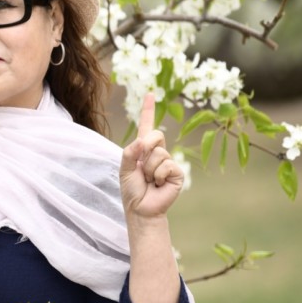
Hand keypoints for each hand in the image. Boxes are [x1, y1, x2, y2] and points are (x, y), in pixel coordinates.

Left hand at [119, 93, 183, 219]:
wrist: (140, 209)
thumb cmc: (131, 189)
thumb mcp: (124, 168)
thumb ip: (129, 152)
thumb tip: (143, 141)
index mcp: (143, 149)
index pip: (147, 126)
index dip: (148, 110)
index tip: (150, 93)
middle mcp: (158, 153)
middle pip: (155, 135)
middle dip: (145, 149)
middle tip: (141, 169)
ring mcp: (169, 162)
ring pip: (159, 153)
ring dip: (148, 169)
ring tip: (148, 181)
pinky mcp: (177, 173)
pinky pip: (166, 166)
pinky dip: (157, 176)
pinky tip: (157, 185)